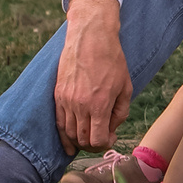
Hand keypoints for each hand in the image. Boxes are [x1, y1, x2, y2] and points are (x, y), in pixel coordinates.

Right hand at [55, 0, 132, 152]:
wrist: (91, 37)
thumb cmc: (112, 60)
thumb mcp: (125, 86)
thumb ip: (120, 112)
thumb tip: (112, 130)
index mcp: (99, 104)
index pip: (97, 140)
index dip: (105, 144)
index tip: (111, 138)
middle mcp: (80, 105)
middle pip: (82, 140)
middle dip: (93, 145)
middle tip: (101, 138)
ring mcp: (66, 100)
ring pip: (69, 133)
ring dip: (79, 140)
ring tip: (89, 136)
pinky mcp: (57, 95)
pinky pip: (58, 122)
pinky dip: (64, 134)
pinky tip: (70, 140)